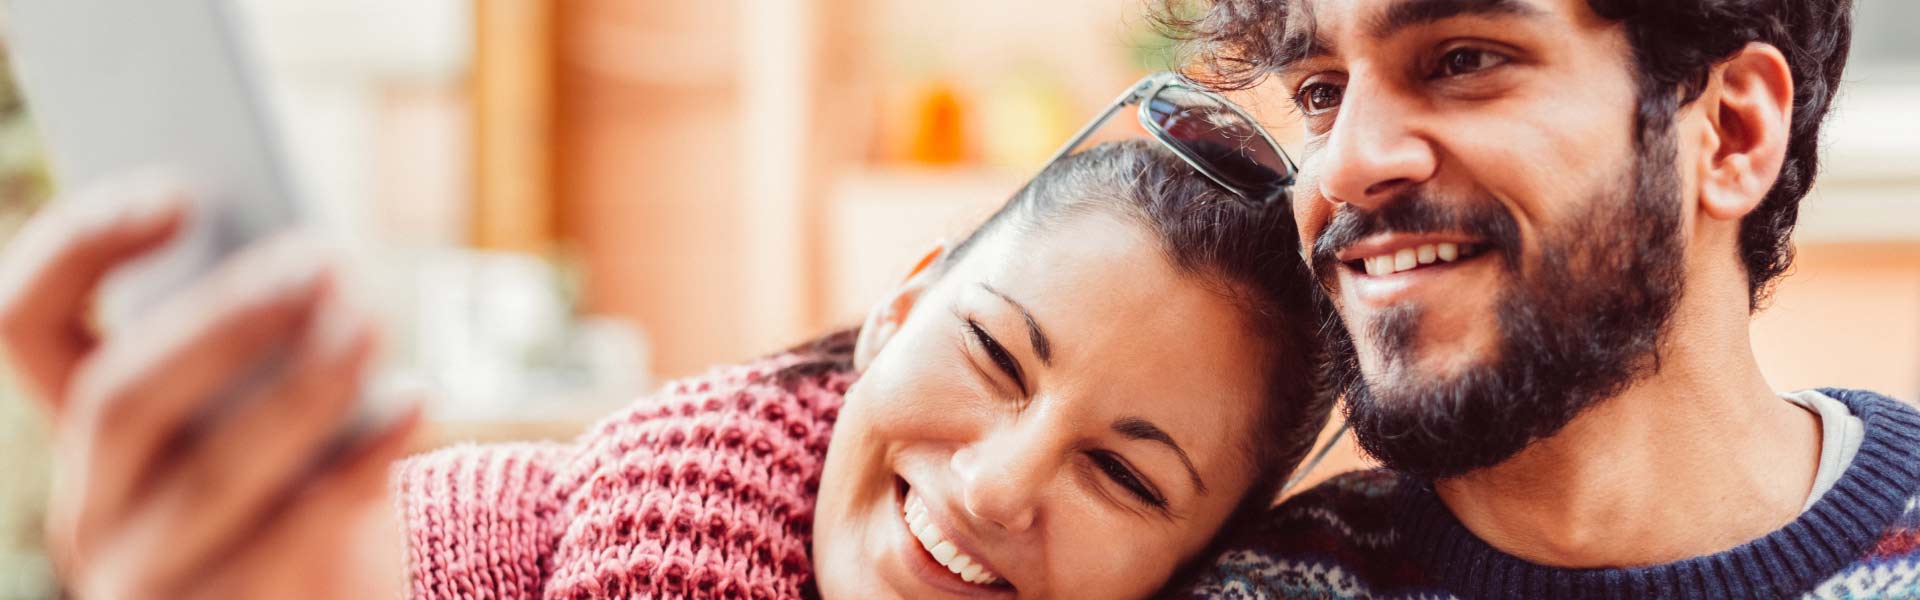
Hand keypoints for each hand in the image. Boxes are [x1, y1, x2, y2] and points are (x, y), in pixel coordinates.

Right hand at [0, 172, 418, 598]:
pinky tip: (417, 401)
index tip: (179, 191)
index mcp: (88, 432)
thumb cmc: (310, 487)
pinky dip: (361, 462)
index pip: (26, 324)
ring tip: (373, 322)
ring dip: (300, 387)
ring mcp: (150, 578)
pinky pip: (296, 535)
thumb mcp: (268, 416)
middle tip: (322, 260)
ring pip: (210, 472)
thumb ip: (261, 345)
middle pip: (120, 397)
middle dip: (223, 320)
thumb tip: (297, 250)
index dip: (81, 246)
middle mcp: (92, 508)